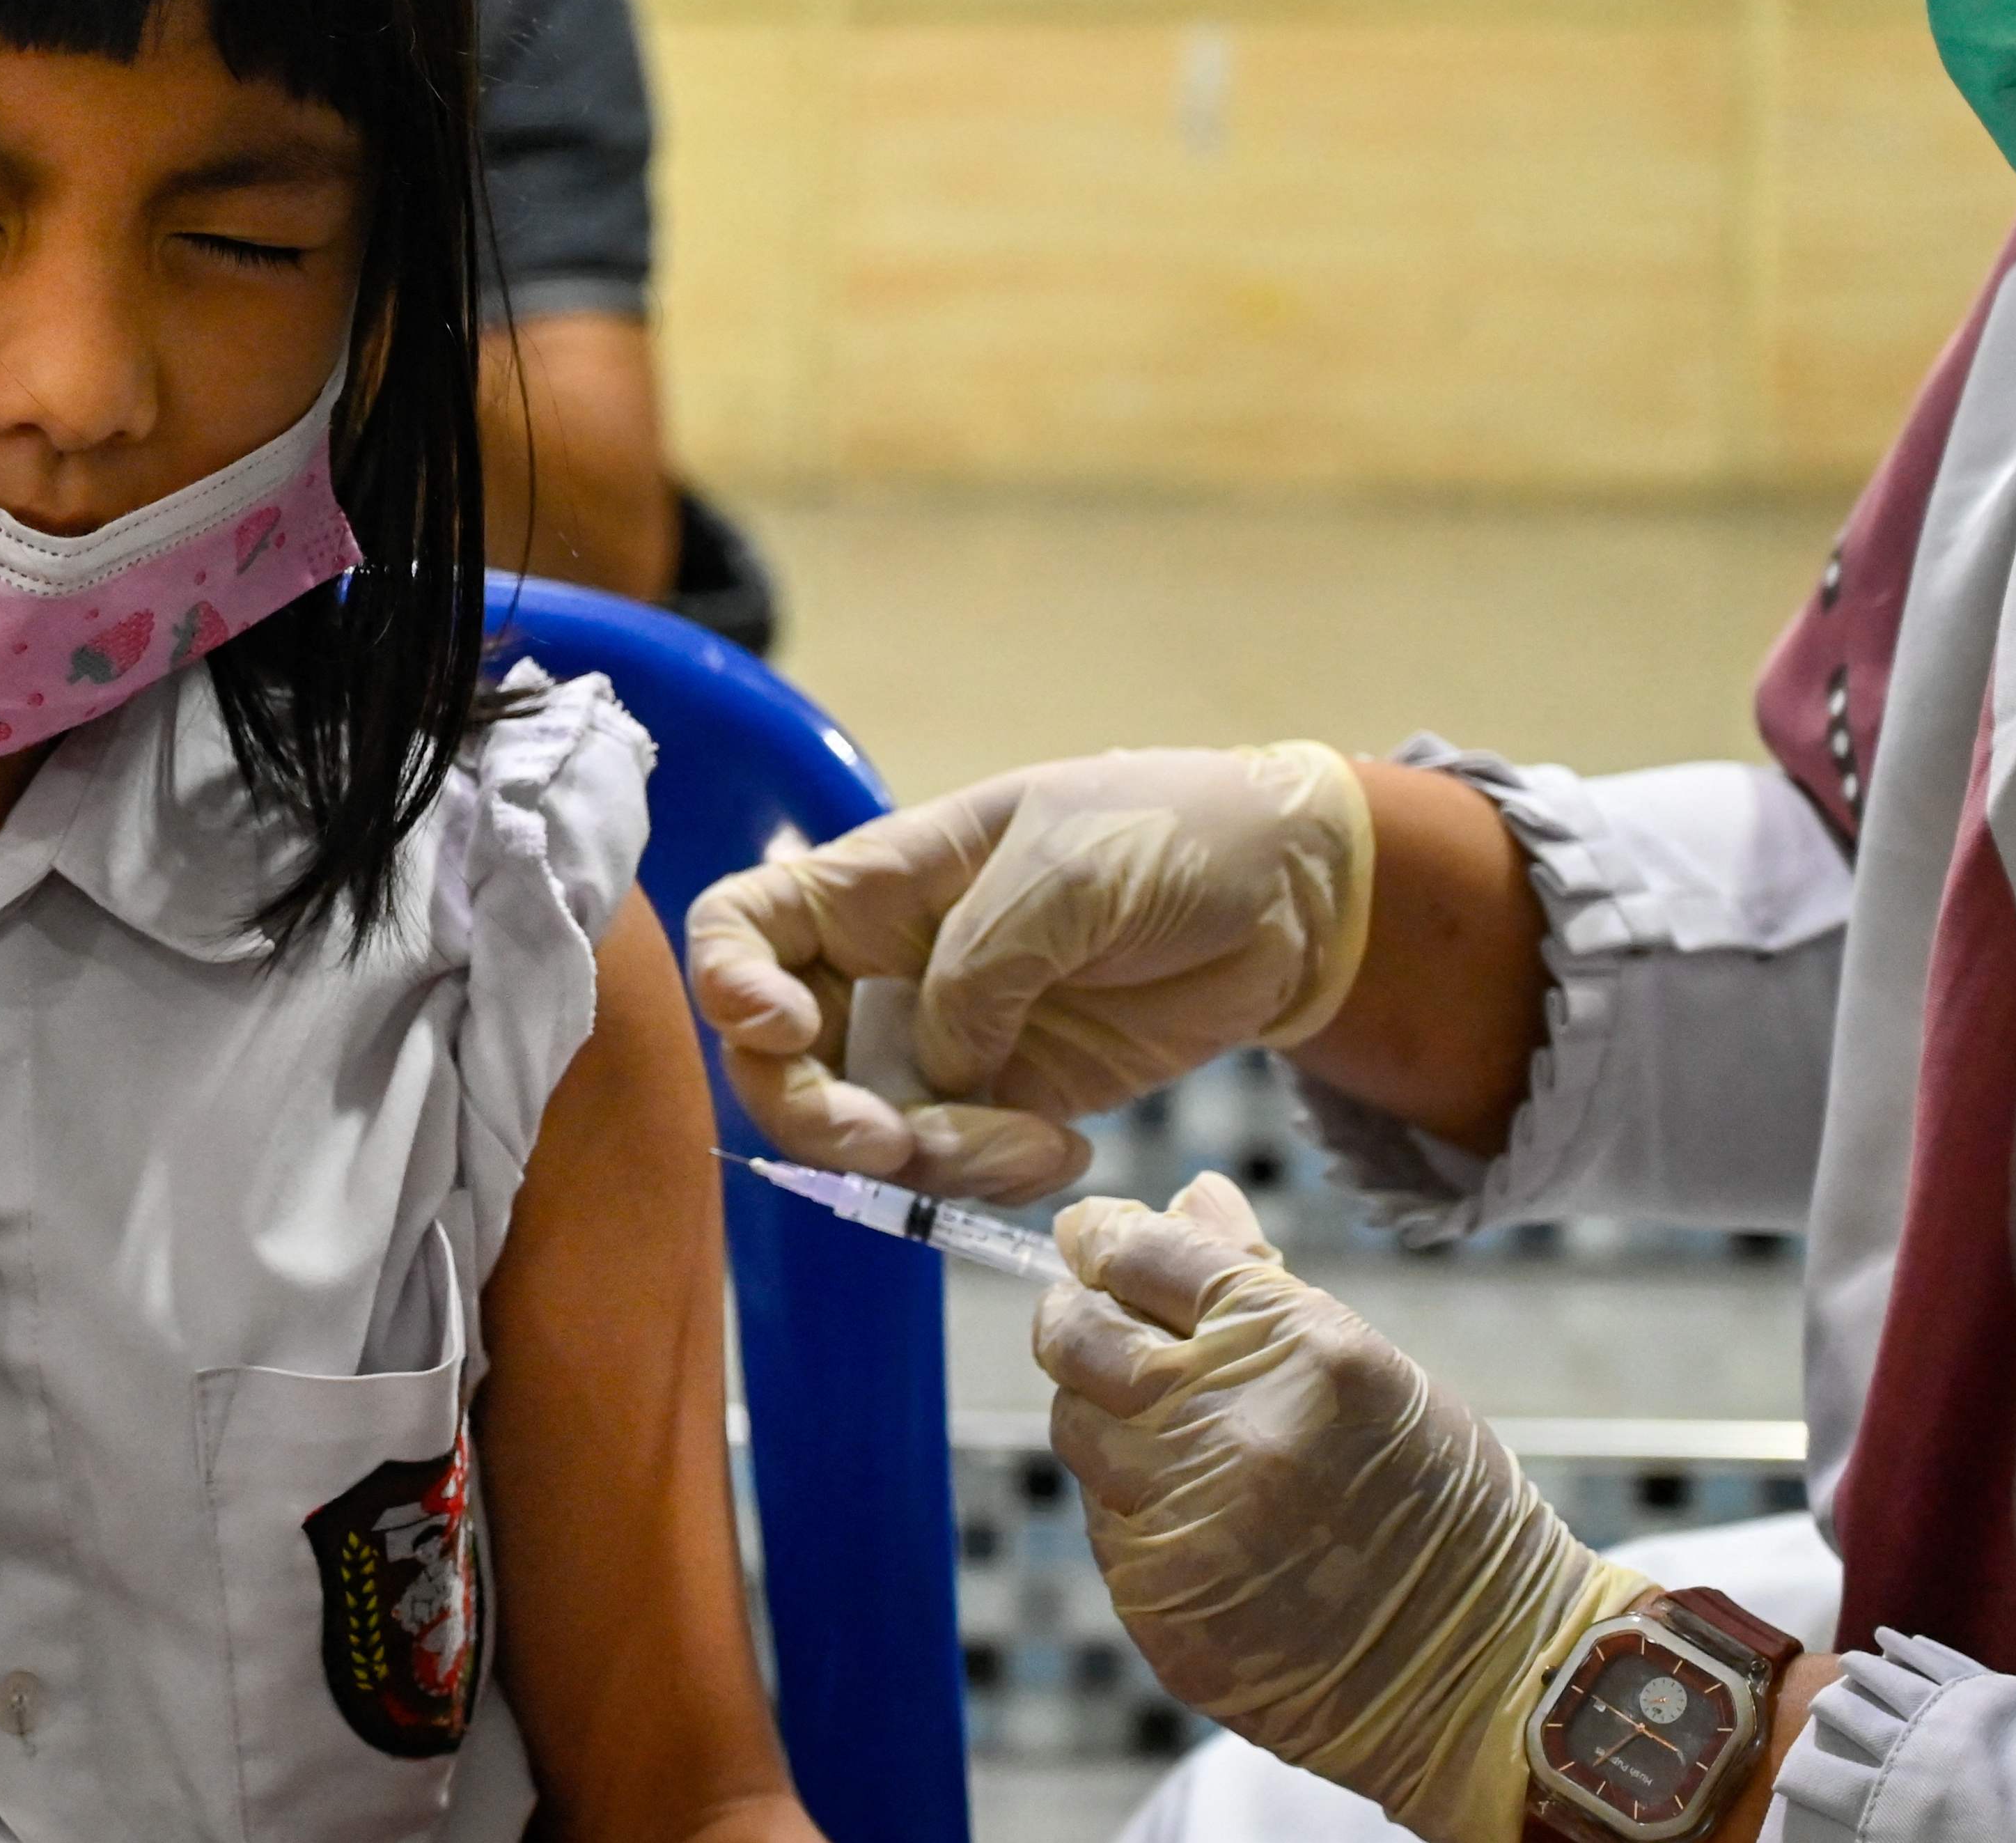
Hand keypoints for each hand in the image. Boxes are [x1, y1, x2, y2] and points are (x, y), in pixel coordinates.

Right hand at [683, 742, 1372, 1200]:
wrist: (1289, 901)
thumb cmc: (1168, 836)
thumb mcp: (1065, 870)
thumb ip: (979, 967)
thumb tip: (931, 1067)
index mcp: (877, 885)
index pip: (742, 928)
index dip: (726, 985)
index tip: (785, 1027)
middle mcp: (885, 969)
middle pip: (777, 1060)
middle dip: (817, 1117)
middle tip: (893, 1146)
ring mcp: (941, 1045)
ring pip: (863, 1132)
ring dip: (928, 1161)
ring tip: (1033, 1143)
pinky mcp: (1003, 1105)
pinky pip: (951, 1166)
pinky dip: (992, 1179)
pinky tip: (1065, 1148)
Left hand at [1035, 1175, 1654, 1842]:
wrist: (1491, 1669)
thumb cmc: (1439, 1502)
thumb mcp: (1367, 1366)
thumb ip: (1256, 1283)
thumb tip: (1183, 1195)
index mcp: (1298, 1348)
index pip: (1147, 1255)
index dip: (1104, 1235)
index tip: (1089, 1235)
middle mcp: (1231, 1427)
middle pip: (1077, 1337)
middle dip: (1072, 1314)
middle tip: (1087, 1312)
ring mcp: (1187, 1521)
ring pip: (1077, 1430)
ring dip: (1106, 1418)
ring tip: (1176, 1434)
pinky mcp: (1161, 1602)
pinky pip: (1105, 1523)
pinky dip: (1135, 1508)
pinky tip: (1202, 1521)